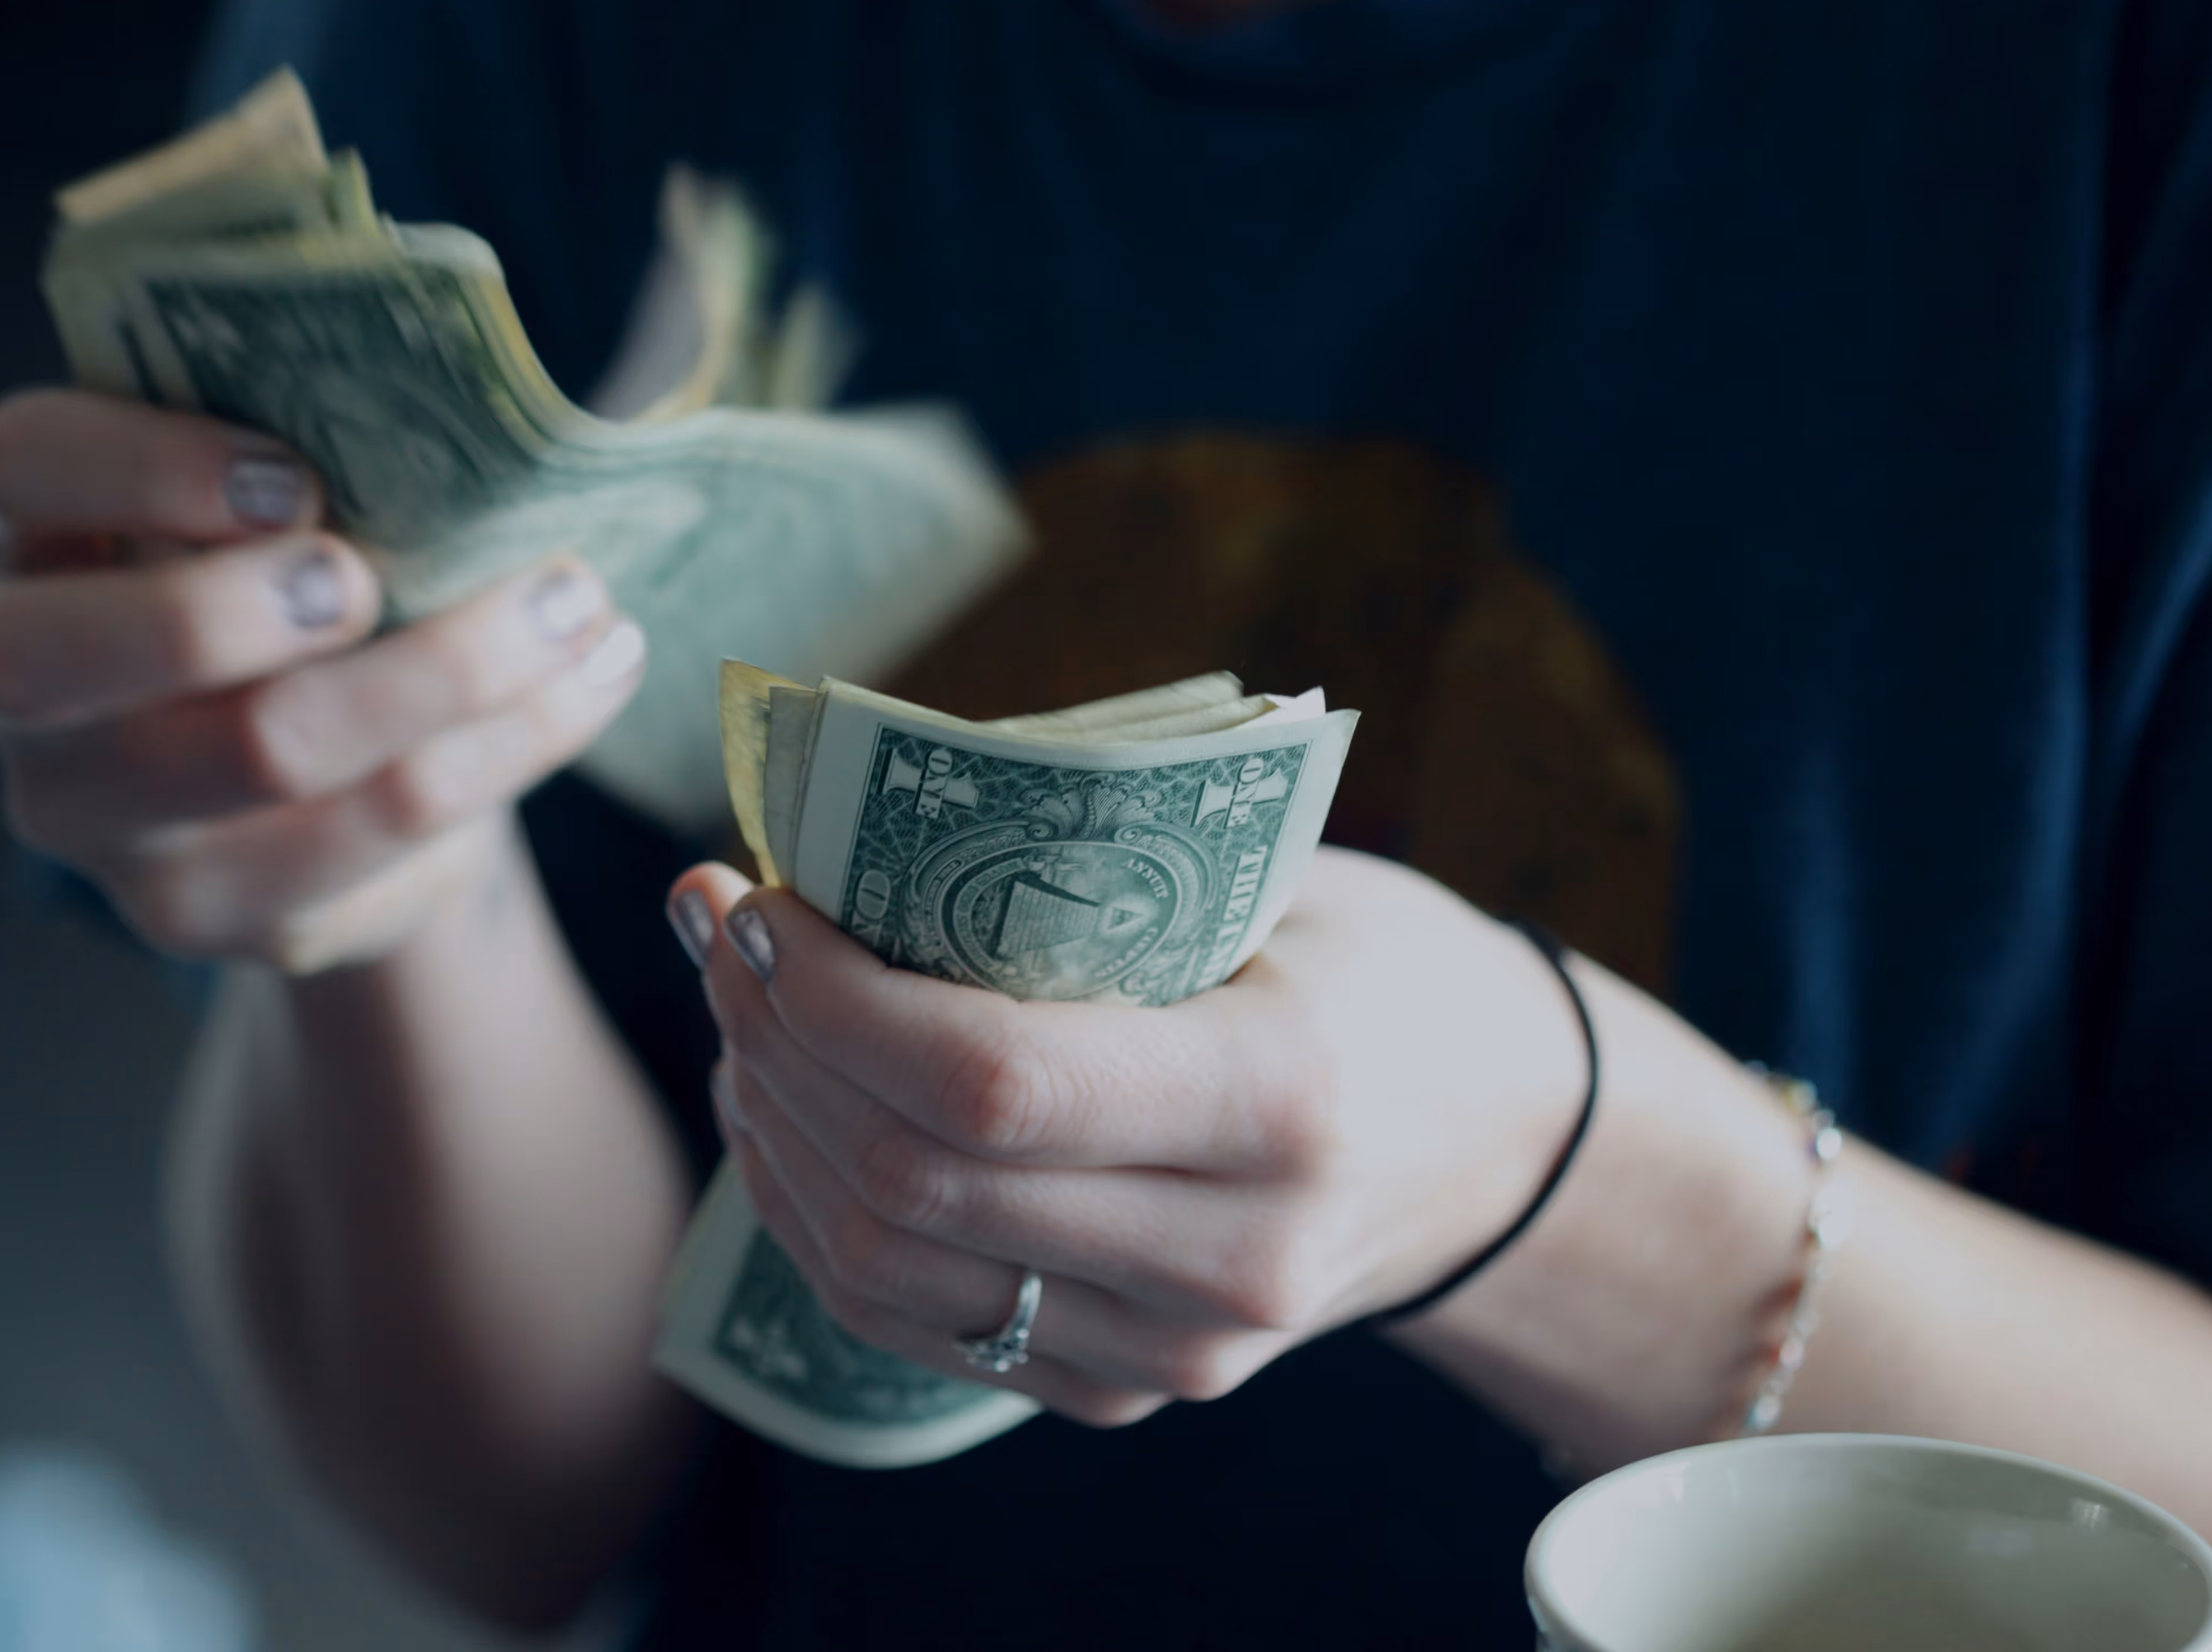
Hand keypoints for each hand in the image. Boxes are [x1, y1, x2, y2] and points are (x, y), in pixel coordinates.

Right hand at [0, 388, 646, 971]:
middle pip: (67, 657)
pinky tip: (588, 680)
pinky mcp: (211, 912)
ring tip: (577, 603)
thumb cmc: (288, 555)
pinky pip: (376, 836)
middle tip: (375, 576)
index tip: (296, 477)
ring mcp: (101, 820)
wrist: (318, 746)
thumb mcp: (268, 476)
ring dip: (449, 671)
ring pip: (263, 752)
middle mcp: (14, 685)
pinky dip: (507, 747)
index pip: (19, 469)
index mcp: (19, 530)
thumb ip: (302, 424)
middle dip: (235, 608)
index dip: (142, 467)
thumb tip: (457, 392)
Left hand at [678, 847, 1588, 1424]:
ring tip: (736, 1006)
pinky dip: (815, 1212)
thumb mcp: (1273, 881)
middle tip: (715, 923)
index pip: (989, 1082)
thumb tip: (846, 820)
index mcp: (1279, 1100)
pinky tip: (783, 1105)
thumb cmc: (1373, 966)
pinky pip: (910, 1322)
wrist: (1496, 1142)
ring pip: (883, 1268)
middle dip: (773, 1041)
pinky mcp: (1125, 1390)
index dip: (832, 996)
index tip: (756, 896)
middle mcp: (1229, 1257)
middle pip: (912, 1180)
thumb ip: (1086, 871)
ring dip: (771, 1126)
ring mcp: (1175, 1349)